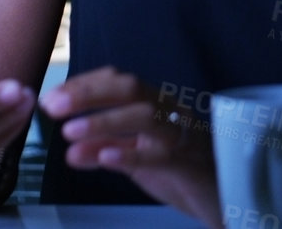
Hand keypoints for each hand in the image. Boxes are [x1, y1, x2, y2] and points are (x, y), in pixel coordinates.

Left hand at [41, 66, 220, 227]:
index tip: (51, 98)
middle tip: (53, 107)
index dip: (85, 85)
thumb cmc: (185, 173)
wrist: (230, 198)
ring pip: (146, 116)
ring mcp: (183, 136)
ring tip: (70, 132)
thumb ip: (108, 151)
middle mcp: (172, 113)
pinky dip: (133, 153)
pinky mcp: (192, 164)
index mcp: (158, 107)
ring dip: (105, 121)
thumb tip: (71, 151)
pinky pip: (163, 154)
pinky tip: (106, 158)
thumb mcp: (139, 160)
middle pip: (132, 89)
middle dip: (89, 93)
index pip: (120, 82)